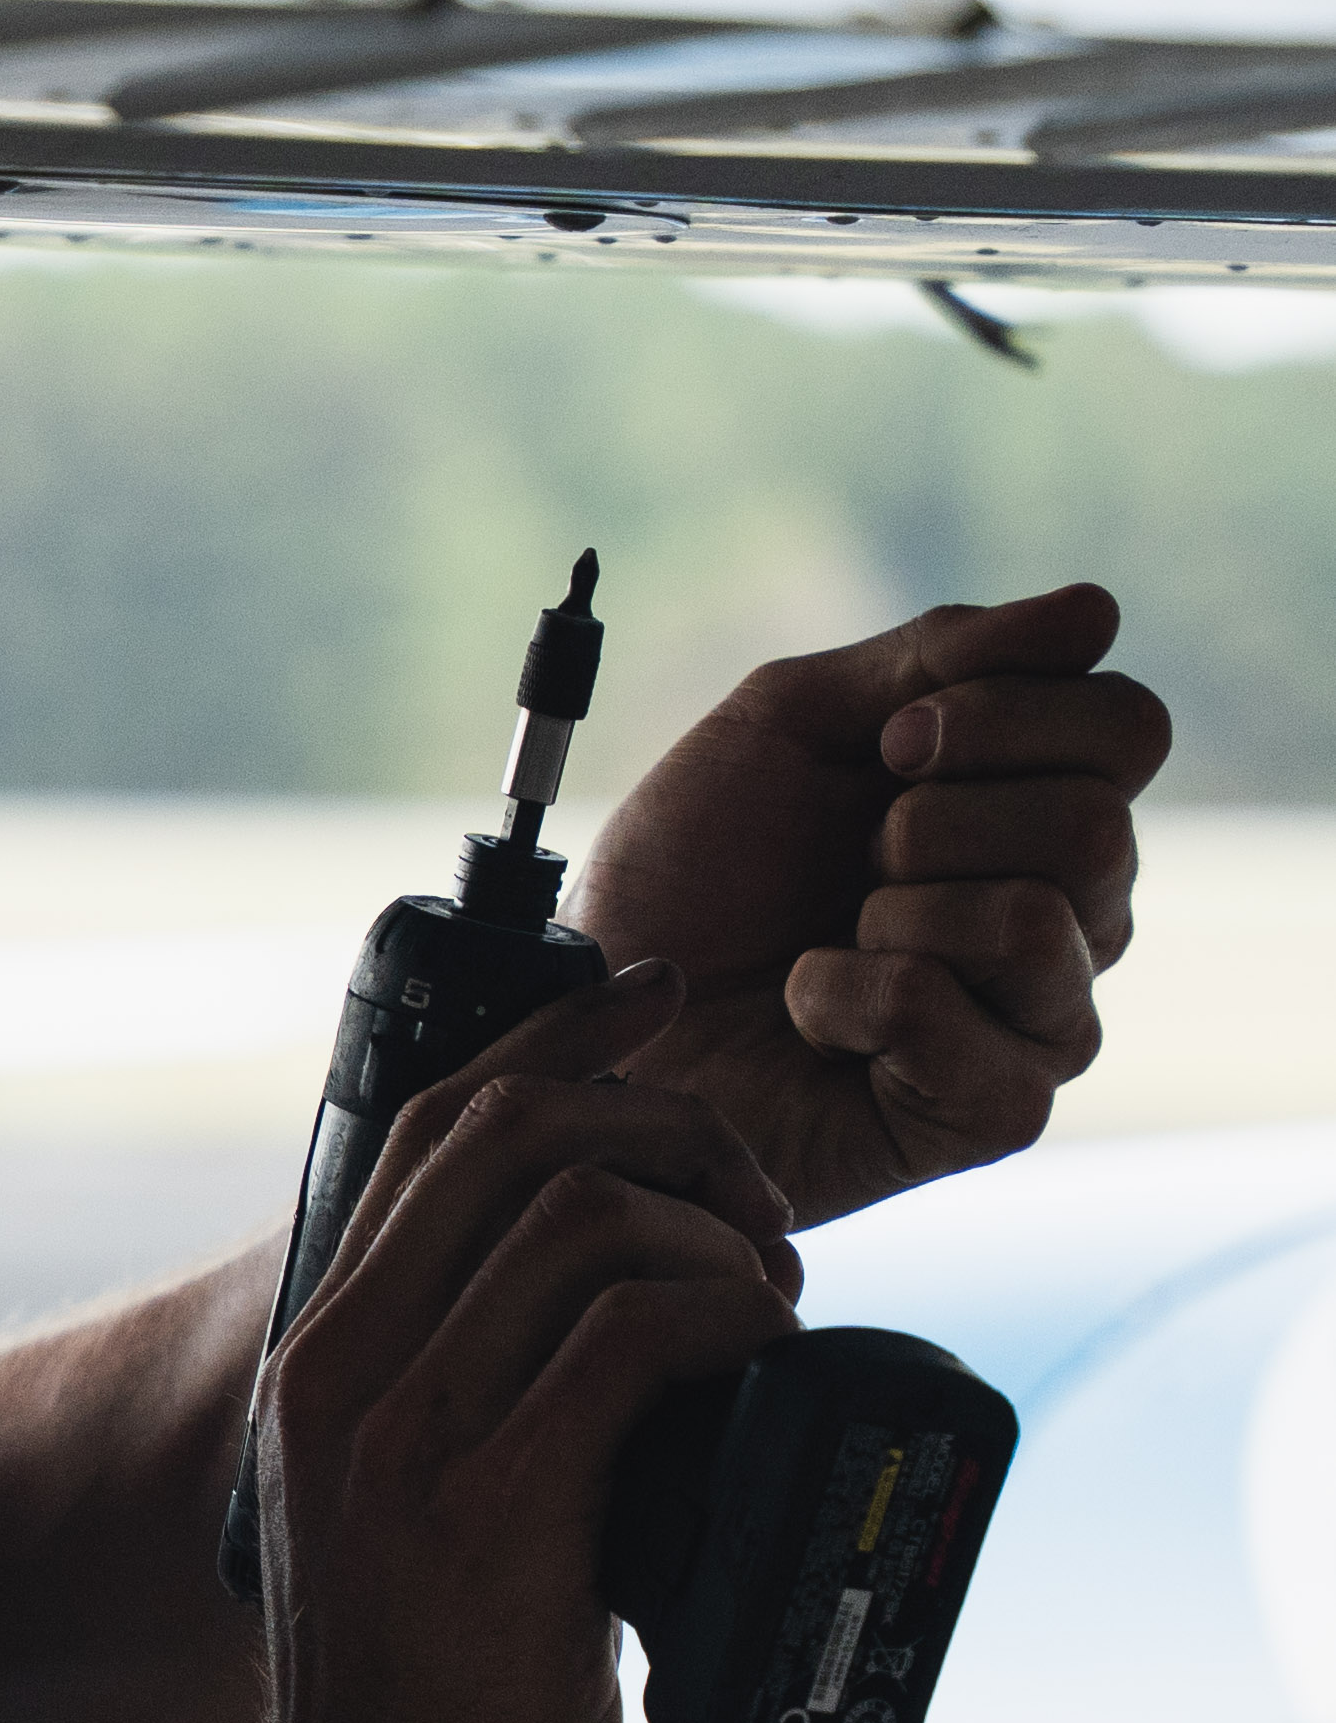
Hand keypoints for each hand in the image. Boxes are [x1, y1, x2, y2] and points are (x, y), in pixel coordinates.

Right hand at [238, 966, 798, 1722]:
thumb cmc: (420, 1721)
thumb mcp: (409, 1527)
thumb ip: (474, 1423)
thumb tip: (624, 1343)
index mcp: (317, 1365)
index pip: (434, 1129)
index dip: (560, 1040)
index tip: (663, 1004)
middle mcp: (339, 1376)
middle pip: (516, 1135)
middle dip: (671, 1131)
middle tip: (754, 1221)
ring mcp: (402, 1439)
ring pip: (583, 1215)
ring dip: (717, 1233)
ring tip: (766, 1311)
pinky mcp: (485, 1508)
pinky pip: (627, 1328)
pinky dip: (723, 1314)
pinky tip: (757, 1359)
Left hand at [567, 584, 1167, 1229]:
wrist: (597, 1005)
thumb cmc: (689, 872)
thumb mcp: (791, 721)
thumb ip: (938, 656)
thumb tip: (1095, 611)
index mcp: (1033, 808)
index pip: (1126, 729)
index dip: (1010, 712)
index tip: (890, 741)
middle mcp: (1066, 914)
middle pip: (1098, 826)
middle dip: (937, 819)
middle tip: (851, 853)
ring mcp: (1036, 1019)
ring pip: (1040, 920)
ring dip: (896, 908)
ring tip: (830, 936)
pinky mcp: (989, 1111)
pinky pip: (955, 1016)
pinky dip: (850, 995)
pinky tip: (809, 1008)